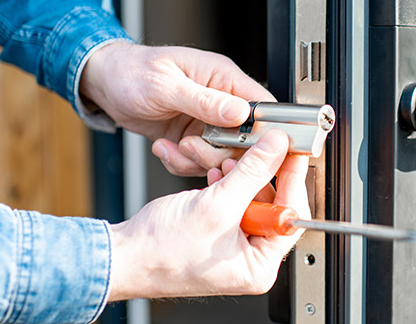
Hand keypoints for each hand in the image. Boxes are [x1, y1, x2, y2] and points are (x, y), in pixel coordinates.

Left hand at [80, 42, 274, 175]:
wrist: (105, 83)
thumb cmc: (131, 71)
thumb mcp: (166, 85)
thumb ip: (205, 100)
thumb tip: (240, 112)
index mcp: (223, 77)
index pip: (262, 106)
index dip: (261, 131)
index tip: (243, 148)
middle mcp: (220, 100)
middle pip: (244, 139)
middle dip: (218, 152)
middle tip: (191, 147)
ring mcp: (207, 121)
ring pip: (221, 155)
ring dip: (195, 159)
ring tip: (173, 147)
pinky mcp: (192, 137)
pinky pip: (199, 161)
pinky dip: (180, 163)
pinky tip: (164, 148)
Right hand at [107, 130, 310, 299]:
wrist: (123, 255)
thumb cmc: (161, 252)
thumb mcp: (217, 205)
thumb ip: (252, 172)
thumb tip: (276, 149)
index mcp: (260, 266)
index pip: (291, 216)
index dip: (292, 179)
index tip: (293, 152)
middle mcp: (250, 259)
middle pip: (273, 204)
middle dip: (260, 175)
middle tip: (259, 149)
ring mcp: (234, 246)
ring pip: (251, 199)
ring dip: (240, 176)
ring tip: (226, 163)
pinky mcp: (218, 233)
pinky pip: (233, 202)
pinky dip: (226, 184)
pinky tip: (216, 175)